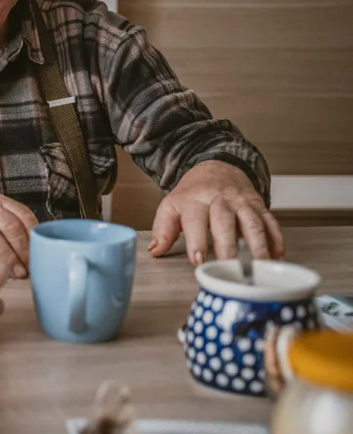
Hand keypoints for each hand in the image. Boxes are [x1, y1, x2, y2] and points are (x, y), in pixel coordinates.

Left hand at [148, 160, 283, 264]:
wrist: (216, 165)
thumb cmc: (192, 192)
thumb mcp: (171, 205)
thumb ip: (163, 229)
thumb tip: (155, 251)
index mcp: (195, 200)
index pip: (195, 219)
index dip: (196, 240)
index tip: (198, 260)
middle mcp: (220, 200)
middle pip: (225, 222)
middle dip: (228, 246)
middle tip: (230, 267)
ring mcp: (242, 202)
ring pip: (252, 222)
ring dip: (258, 244)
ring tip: (260, 265)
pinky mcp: (258, 204)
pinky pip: (270, 221)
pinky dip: (276, 238)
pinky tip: (277, 255)